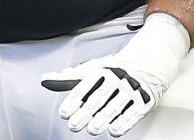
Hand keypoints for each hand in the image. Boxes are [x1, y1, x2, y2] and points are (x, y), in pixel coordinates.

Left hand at [41, 13, 190, 136]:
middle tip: (73, 124)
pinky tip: (114, 130)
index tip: (63, 113)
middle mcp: (116, 78)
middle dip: (85, 112)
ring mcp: (131, 88)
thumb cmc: (113, 69)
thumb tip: (46, 80)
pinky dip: (124, 122)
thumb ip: (69, 78)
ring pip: (115, 105)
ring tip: (92, 129)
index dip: (74, 100)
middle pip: (98, 98)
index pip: (85, 86)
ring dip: (103, 119)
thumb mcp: (91, 70)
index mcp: (102, 70)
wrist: (148, 63)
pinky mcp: (144, 99)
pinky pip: (133, 112)